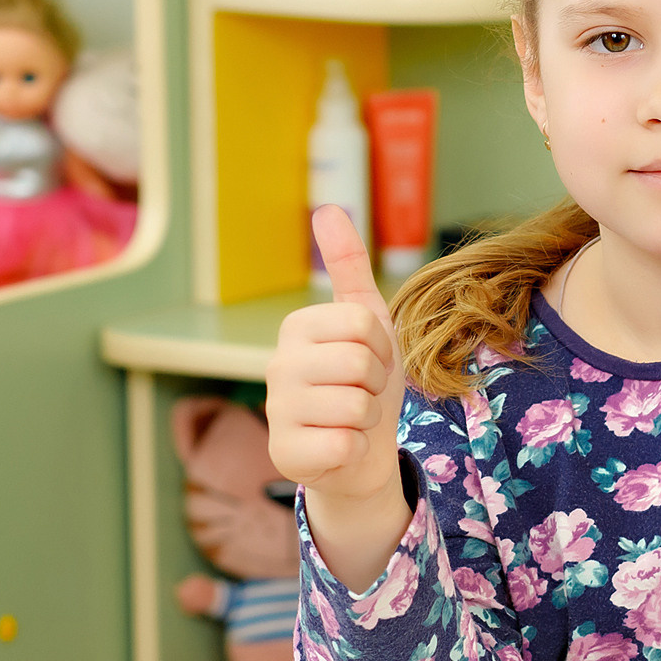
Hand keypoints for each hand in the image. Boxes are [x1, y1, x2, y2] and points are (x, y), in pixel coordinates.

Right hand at [265, 206, 405, 509]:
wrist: (361, 453)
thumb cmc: (364, 383)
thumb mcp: (367, 320)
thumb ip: (347, 264)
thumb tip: (327, 207)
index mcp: (297, 327)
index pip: (364, 324)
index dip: (383, 347)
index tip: (372, 361)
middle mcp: (277, 364)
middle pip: (361, 363)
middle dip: (377, 385)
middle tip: (362, 393)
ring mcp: (276, 410)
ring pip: (355, 406)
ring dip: (368, 418)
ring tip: (352, 419)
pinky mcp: (285, 453)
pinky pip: (345, 443)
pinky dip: (357, 448)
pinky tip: (341, 447)